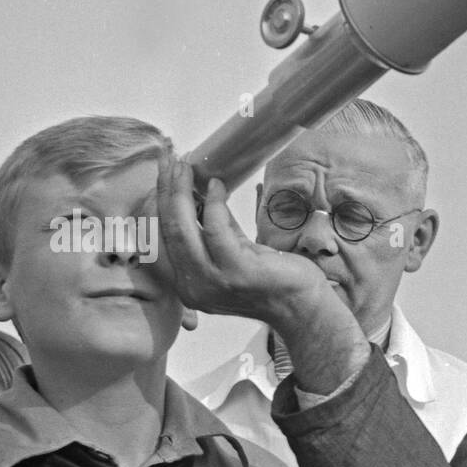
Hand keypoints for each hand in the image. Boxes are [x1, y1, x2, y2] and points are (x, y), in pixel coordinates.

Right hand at [155, 155, 368, 393]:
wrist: (303, 307)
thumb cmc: (274, 280)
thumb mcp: (237, 252)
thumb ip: (218, 230)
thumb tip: (203, 195)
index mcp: (189, 283)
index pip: (166, 236)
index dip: (163, 201)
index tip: (166, 172)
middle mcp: (194, 287)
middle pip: (169, 230)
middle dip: (166, 190)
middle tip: (169, 158)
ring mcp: (212, 282)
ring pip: (183, 229)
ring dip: (181, 192)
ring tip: (184, 165)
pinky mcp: (236, 273)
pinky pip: (215, 229)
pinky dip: (213, 203)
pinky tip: (216, 186)